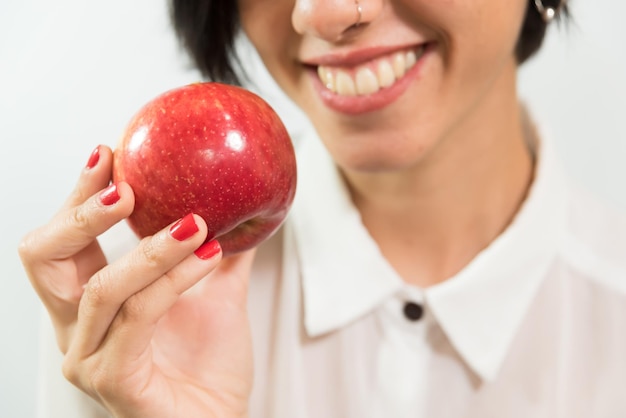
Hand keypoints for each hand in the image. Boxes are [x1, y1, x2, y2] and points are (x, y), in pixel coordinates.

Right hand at [19, 145, 253, 417]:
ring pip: (100, 286)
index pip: (63, 240)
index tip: (108, 153)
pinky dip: (175, 279)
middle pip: (44, 258)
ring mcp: (89, 356)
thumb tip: (241, 202)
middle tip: (127, 185)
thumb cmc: (210, 365)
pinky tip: (209, 255)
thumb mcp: (216, 292)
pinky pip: (139, 315)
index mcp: (91, 302)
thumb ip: (220, 249)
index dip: (78, 194)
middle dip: (81, 213)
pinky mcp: (114, 379)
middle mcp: (76, 328)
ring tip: (199, 223)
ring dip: (151, 247)